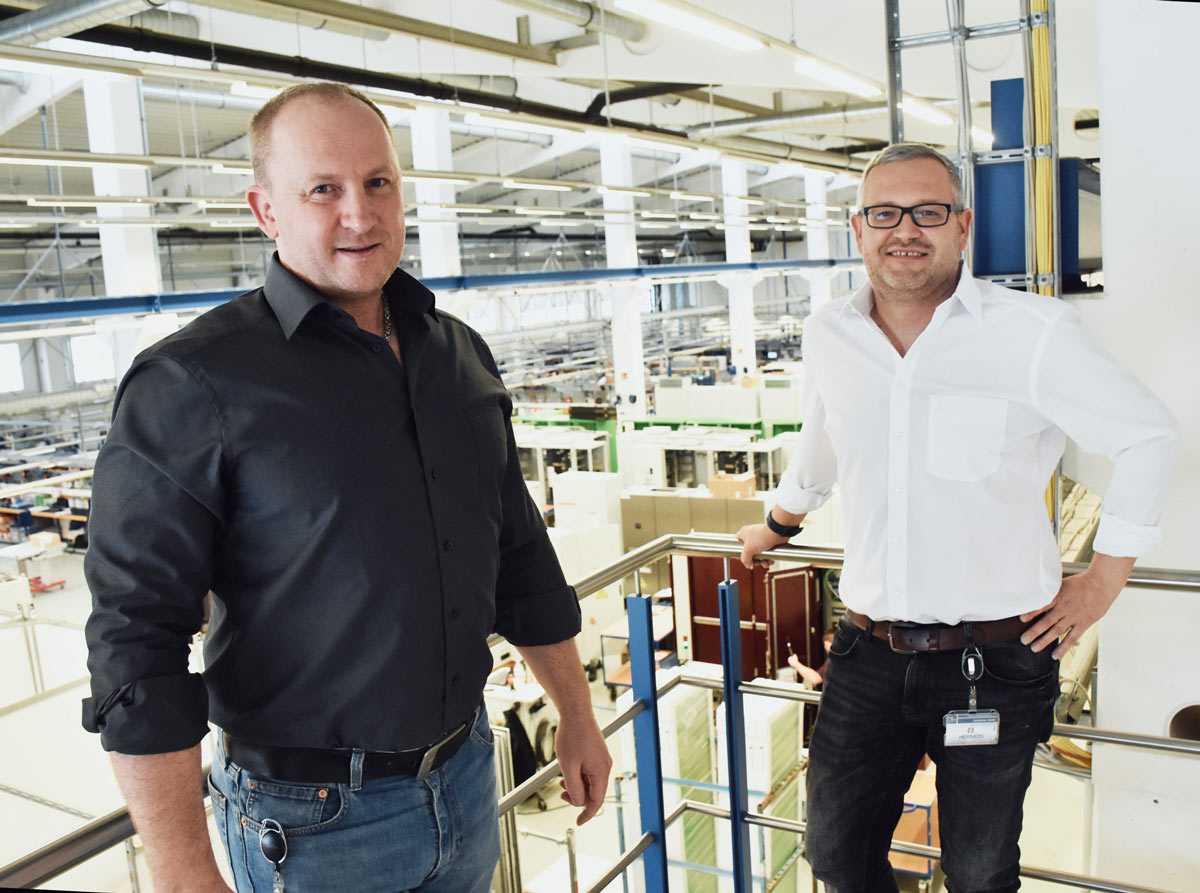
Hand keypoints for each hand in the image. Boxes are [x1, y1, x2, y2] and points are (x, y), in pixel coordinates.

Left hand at [553, 712, 611, 824]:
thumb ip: (574, 787)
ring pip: (590, 782)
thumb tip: (579, 802)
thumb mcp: (568, 766)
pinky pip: (589, 772)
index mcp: (600, 771)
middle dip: (578, 796)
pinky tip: (568, 770)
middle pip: (594, 792)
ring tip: (562, 781)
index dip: (587, 813)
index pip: (596, 801)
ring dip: (577, 785)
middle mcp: (604, 766)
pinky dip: (579, 776)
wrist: (576, 713)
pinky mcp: (597, 754)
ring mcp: (601, 759)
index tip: (579, 822)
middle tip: (562, 794)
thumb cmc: (572, 736)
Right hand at [735, 523, 787, 569]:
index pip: (737, 544)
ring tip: (767, 564)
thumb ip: (745, 559)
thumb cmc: (761, 537)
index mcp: (743, 534)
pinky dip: (769, 557)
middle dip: (755, 560)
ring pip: (759, 553)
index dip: (740, 553)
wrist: (777, 532)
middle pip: (750, 552)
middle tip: (758, 563)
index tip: (745, 559)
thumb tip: (749, 565)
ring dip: (763, 561)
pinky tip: (771, 561)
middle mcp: (751, 535)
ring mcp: (760, 538)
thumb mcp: (748, 550)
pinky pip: (767, 551)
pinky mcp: (768, 540)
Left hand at [1019, 555, 1133, 658]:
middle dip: (1034, 632)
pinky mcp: (1084, 623)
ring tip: (1034, 648)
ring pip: (1057, 631)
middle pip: (1047, 621)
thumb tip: (1033, 595)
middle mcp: (1065, 607)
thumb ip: (1050, 592)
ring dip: (1045, 641)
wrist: (1101, 584)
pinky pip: (1072, 638)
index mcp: (1058, 596)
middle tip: (1023, 640)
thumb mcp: (1062, 584)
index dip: (1031, 612)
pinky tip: (1055, 655)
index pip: (1042, 605)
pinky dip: (1063, 647)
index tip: (1021, 619)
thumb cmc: (1080, 583)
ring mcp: (1074, 617)